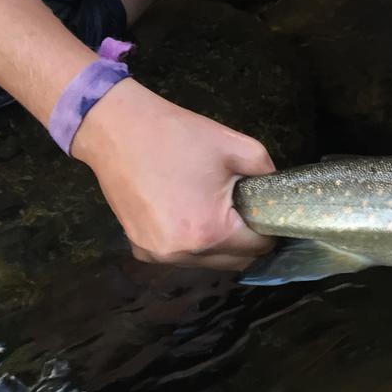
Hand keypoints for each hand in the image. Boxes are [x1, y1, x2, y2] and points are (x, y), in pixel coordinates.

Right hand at [71, 79, 275, 269]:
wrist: (115, 128)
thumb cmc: (178, 136)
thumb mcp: (238, 146)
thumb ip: (268, 174)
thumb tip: (277, 195)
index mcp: (210, 232)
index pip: (259, 248)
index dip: (269, 229)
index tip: (266, 211)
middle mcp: (183, 253)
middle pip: (236, 262)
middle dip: (247, 241)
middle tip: (246, 210)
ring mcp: (158, 255)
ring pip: (209, 263)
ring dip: (220, 245)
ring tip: (217, 210)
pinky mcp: (140, 249)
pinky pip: (182, 257)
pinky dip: (193, 244)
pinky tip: (190, 215)